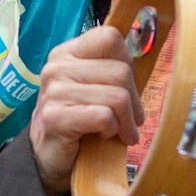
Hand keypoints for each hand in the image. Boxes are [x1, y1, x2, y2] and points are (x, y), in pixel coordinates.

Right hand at [29, 25, 143, 195]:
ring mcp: (54, 91)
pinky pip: (103, 117)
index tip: (125, 87)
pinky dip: (111, 130)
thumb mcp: (97, 88)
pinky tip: (102, 136)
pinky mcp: (55, 118)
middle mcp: (57, 66)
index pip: (109, 37)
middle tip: (130, 120)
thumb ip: (114, 69)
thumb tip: (145, 52)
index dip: (127, 62)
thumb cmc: (81, 121)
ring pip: (117, 96)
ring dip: (126, 122)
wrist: (51, 158)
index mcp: (67, 52)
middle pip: (121, 71)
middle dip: (134, 102)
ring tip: (120, 132)